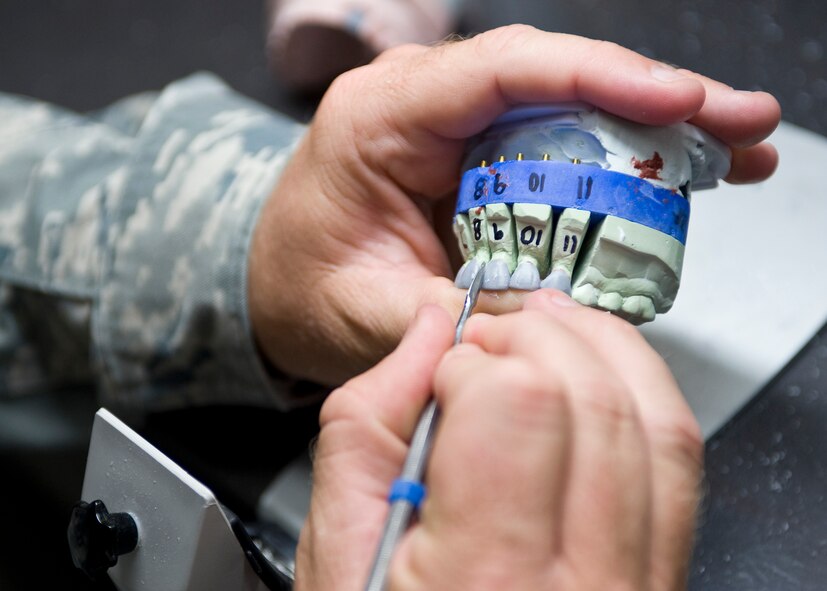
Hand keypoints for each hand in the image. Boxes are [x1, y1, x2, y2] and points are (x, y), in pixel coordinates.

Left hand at [249, 25, 780, 384]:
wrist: (279, 290)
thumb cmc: (302, 288)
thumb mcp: (362, 315)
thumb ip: (447, 319)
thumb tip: (543, 325)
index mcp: (380, 117)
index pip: (500, 71)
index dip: (596, 76)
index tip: (675, 99)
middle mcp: (424, 104)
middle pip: (554, 78)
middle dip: (653, 100)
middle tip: (738, 123)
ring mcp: (457, 130)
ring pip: (569, 108)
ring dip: (654, 129)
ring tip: (732, 150)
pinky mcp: (479, 160)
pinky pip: (560, 147)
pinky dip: (622, 162)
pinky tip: (677, 177)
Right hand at [295, 291, 704, 589]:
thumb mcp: (340, 546)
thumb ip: (366, 424)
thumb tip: (427, 333)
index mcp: (484, 574)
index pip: (516, 405)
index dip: (474, 361)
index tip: (444, 372)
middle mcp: (580, 585)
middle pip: (592, 399)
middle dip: (534, 337)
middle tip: (489, 342)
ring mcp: (636, 584)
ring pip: (654, 420)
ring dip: (598, 346)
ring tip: (547, 326)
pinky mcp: (660, 577)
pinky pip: (678, 463)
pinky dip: (641, 392)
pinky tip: (599, 369)